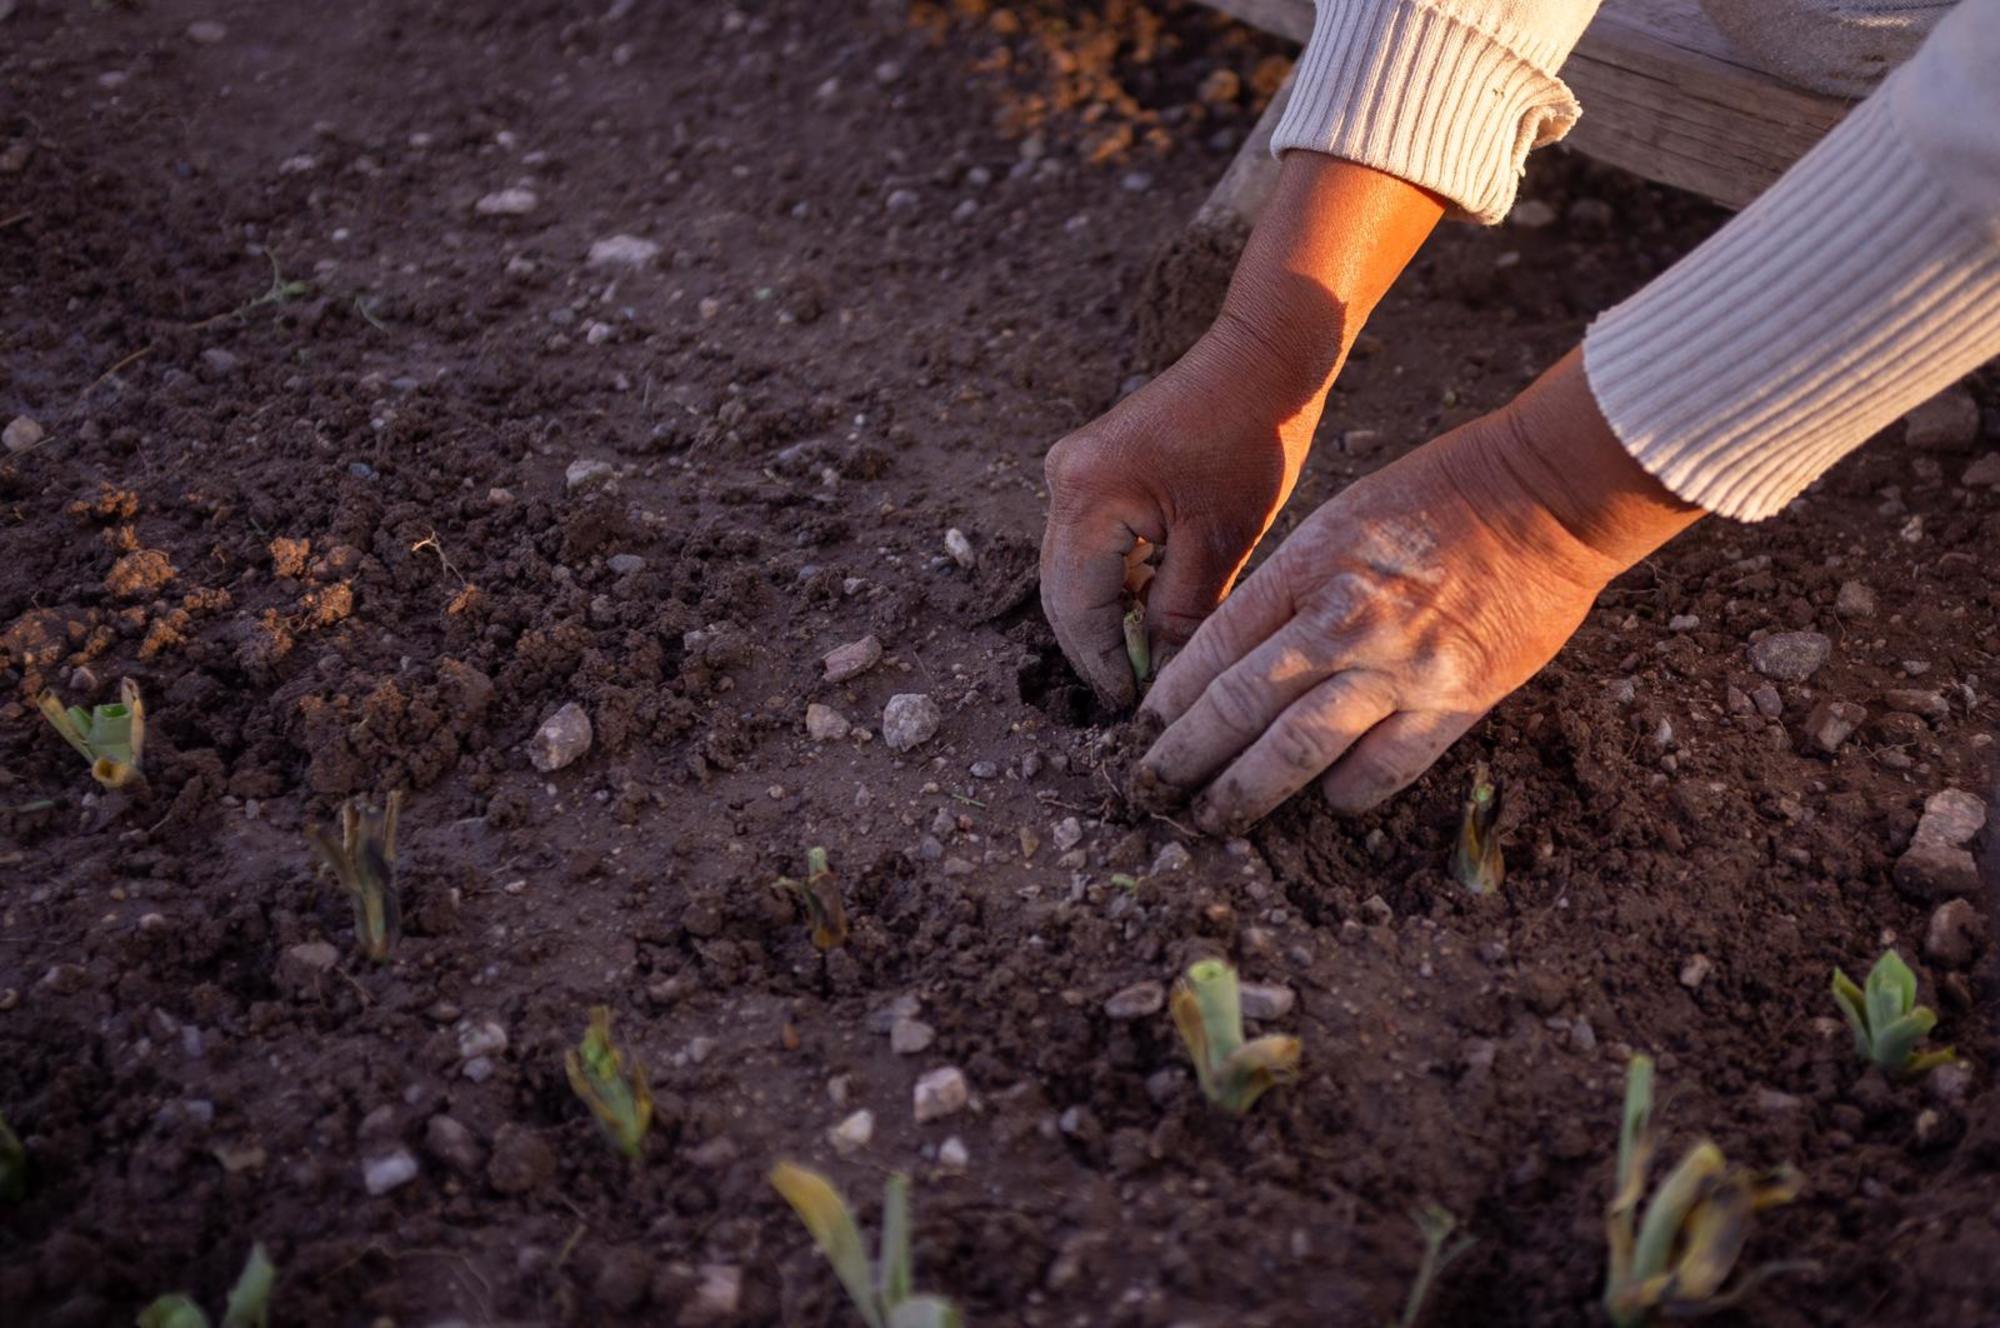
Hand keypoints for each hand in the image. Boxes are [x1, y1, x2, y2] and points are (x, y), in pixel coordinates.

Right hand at [1040, 155, 1444, 707]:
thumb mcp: (1220, 544)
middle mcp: (1062, 481)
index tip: (1134, 709)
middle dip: (1100, 649)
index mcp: (1086, 497)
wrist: (1262, 360)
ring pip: (1076, 573)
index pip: (1076, 609)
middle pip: (1064, 593)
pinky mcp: (1092, 469)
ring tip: (1153, 663)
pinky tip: (1156, 612)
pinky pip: (1093, 545)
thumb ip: (1179, 617)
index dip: (1103, 666)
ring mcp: (1072, 471)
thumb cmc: (1251, 442)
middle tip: (1140, 698)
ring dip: (1110, 618)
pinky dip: (1120, 583)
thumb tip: (1161, 684)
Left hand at [1133, 349, 1704, 831]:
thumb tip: (1232, 656)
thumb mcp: (1338, 520)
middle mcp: (1344, 623)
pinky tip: (1324, 805)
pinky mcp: (1457, 700)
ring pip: (1297, 749)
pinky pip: (1385, 768)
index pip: (1212, 649)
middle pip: (1239, 707)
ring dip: (1245, 793)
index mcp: (1306, 569)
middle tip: (1151, 791)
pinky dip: (1346, 794)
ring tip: (1213, 819)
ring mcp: (1401, 667)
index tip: (1142, 732)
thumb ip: (1288, 588)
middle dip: (1184, 757)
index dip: (1169, 700)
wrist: (1548, 495)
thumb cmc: (1437, 496)